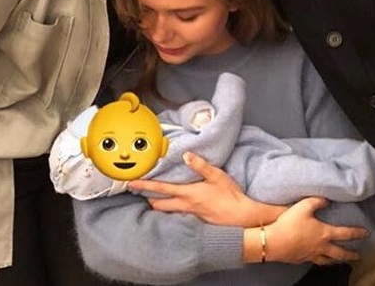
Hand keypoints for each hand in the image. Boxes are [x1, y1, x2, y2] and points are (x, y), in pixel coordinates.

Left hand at [128, 152, 284, 226]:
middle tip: (141, 192)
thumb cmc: (231, 196)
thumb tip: (185, 155)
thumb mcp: (218, 176)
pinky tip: (175, 206)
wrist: (242, 218)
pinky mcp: (196, 220)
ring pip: (167, 211)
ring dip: (159, 205)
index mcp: (188, 193)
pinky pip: (178, 215)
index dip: (145, 186)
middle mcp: (185, 206)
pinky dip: (172, 210)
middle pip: (158, 204)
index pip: (161, 189)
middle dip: (148, 199)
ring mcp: (190, 215)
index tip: (132, 183)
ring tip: (155, 198)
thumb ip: (200, 165)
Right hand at [266, 197, 366, 264]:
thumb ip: (317, 201)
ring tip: (339, 260)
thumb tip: (327, 200)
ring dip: (336, 260)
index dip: (357, 233)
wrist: (274, 242)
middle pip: (340, 253)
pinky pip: (315, 261)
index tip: (366, 233)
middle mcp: (321, 246)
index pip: (345, 233)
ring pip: (328, 260)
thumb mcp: (304, 206)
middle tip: (357, 255)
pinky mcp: (301, 258)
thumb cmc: (290, 223)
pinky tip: (318, 259)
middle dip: (350, 254)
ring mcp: (311, 254)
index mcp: (324, 233)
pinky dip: (320, 261)